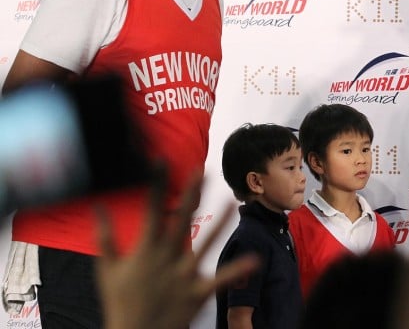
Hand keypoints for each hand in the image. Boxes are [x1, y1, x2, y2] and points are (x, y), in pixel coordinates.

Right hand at [96, 173, 258, 328]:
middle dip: (191, 195)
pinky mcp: (197, 293)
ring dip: (219, 223)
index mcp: (144, 250)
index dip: (156, 184)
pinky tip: (255, 258)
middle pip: (181, 221)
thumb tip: (98, 208)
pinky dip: (237, 270)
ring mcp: (182, 276)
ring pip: (204, 244)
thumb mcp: (106, 270)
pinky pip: (220, 280)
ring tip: (232, 201)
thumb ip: (105, 238)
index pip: (151, 210)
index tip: (161, 162)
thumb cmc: (118, 302)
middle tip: (202, 171)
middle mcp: (165, 259)